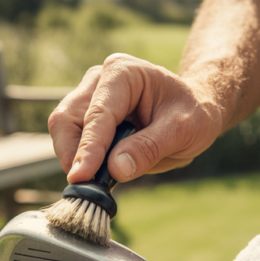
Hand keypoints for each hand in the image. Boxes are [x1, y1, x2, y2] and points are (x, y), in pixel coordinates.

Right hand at [48, 54, 223, 182]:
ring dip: (74, 159)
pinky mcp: (87, 117)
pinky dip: (80, 160)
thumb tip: (116, 169)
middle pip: (67, 118)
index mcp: (123, 73)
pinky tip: (98, 176)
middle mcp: (99, 80)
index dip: (89, 148)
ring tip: (97, 183)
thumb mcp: (183, 131)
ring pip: (64, 129)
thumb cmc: (193, 114)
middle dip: (73, 154)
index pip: (98, 114)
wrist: (196, 111)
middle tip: (86, 187)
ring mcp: (90, 97)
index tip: (81, 177)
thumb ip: (149, 148)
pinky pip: (72, 140)